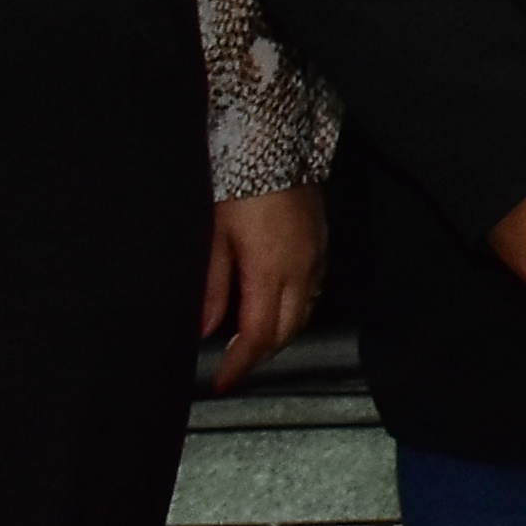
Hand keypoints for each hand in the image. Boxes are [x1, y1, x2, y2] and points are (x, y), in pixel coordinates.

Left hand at [199, 186, 327, 392]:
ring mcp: (315, 257)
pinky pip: (311, 292)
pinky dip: (293, 310)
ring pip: (302, 314)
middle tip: (232, 366)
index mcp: (270, 270)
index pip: (258, 334)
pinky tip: (273, 307)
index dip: (239, 363)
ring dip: (278, 334)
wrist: (275, 143)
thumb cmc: (240, 182)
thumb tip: (204, 329)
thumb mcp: (214, 235)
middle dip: (259, 355)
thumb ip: (212, 286)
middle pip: (285, 332)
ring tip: (249, 342)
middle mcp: (300, 269)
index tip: (221, 381)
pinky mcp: (321, 244)